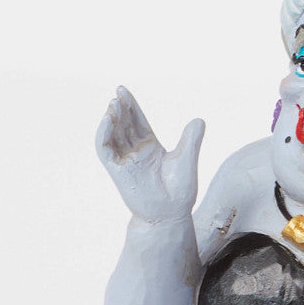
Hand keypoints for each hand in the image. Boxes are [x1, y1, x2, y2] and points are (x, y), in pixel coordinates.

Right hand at [96, 86, 204, 221]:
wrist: (171, 214)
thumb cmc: (180, 192)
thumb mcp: (186, 160)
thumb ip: (191, 140)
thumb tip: (199, 119)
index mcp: (151, 147)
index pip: (137, 121)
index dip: (131, 106)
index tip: (123, 90)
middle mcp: (136, 152)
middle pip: (124, 124)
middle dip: (120, 108)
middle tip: (118, 92)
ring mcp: (126, 161)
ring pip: (113, 134)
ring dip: (111, 119)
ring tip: (114, 104)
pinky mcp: (117, 170)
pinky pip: (105, 149)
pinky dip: (104, 134)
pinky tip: (108, 120)